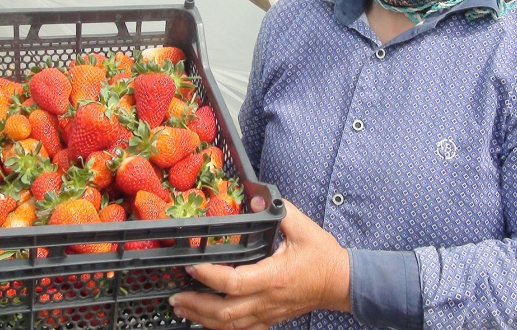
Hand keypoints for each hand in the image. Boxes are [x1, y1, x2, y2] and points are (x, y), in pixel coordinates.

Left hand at [169, 199, 350, 329]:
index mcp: (273, 277)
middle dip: (196, 305)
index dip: (208, 276)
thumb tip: (257, 200)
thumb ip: (280, 211)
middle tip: (175, 295)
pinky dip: (220, 327)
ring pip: (230, 326)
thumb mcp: (303, 227)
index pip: (233, 282)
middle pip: (224, 313)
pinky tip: (206, 320)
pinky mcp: (270, 319)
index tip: (191, 265)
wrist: (341, 283)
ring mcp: (268, 313)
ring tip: (182, 308)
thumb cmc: (323, 256)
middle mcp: (267, 299)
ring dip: (202, 319)